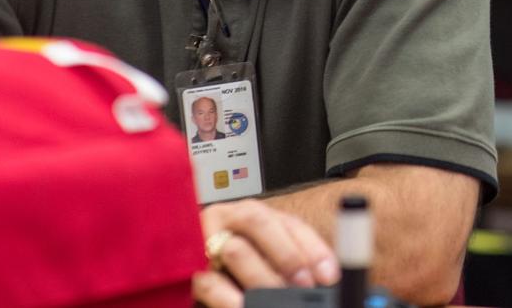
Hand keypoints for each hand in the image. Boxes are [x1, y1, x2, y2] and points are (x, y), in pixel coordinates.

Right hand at [193, 198, 339, 307]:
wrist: (181, 262)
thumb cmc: (229, 266)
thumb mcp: (263, 257)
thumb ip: (287, 264)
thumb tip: (322, 282)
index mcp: (255, 213)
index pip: (291, 223)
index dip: (314, 249)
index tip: (330, 276)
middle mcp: (228, 217)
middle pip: (261, 223)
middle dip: (288, 257)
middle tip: (305, 286)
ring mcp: (203, 238)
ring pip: (237, 251)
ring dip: (263, 279)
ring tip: (280, 300)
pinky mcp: (185, 267)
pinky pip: (208, 281)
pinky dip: (230, 298)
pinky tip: (244, 306)